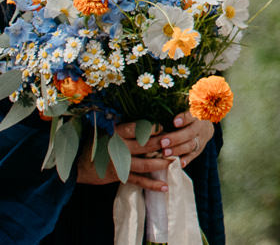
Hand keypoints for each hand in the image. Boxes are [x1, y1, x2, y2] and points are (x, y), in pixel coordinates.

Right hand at [71, 114, 203, 190]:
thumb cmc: (97, 143)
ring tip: (175, 161)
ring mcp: (120, 164)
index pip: (136, 129)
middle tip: (176, 142)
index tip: (163, 127)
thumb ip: (125, 125)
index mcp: (116, 133)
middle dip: (163, 144)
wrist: (78, 165)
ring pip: (145, 164)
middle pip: (145, 145)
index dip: (151, 128)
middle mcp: (119, 148)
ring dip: (162, 163)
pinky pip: (139, 181)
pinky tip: (165, 186)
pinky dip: (153, 184)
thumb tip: (148, 118)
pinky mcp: (121, 176)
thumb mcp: (106, 129)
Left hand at [132, 113, 213, 167]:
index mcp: (196, 114)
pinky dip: (186, 160)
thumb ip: (172, 109)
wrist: (204, 126)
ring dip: (178, 150)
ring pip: (191, 145)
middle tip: (163, 142)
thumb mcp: (185, 108)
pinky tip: (179, 163)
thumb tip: (152, 107)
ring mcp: (200, 139)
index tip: (174, 122)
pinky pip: (193, 156)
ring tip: (165, 153)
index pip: (192, 114)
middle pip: (191, 132)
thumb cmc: (186, 115)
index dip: (184, 118)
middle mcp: (200, 126)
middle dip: (177, 138)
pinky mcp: (198, 150)